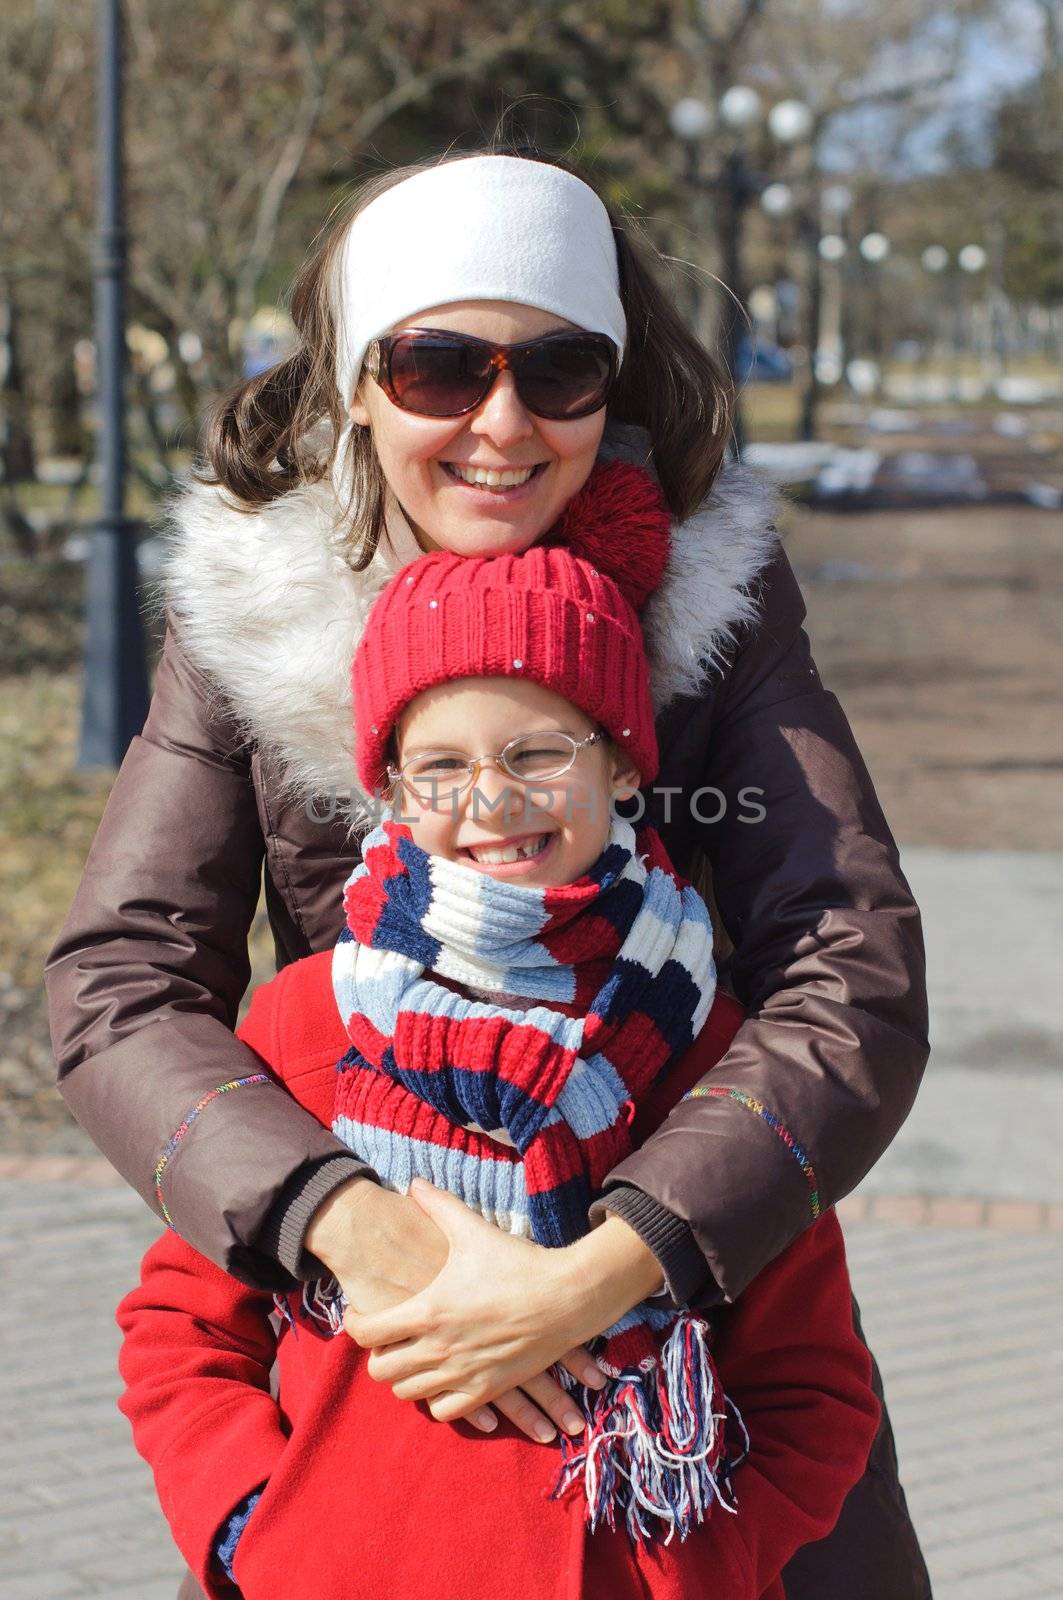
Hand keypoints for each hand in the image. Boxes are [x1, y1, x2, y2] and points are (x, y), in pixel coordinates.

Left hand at [345, 1178, 664, 1424]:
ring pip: (408, 1394)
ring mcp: (463, 1373)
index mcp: (430, 1310)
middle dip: (376, 1354)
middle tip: (387, 1337)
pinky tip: (442, 1378)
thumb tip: (413, 1182)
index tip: (360, 1313)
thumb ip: (438, 1206)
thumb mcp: (474, 1230)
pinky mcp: (486, 1390)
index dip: (355, 1324)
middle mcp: (440, 1348)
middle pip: (381, 1371)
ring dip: (404, 1376)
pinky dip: (436, 1399)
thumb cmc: (518, 1262)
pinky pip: (443, 1411)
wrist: (567, 1297)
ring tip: (412, 1355)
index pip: (369, 1332)